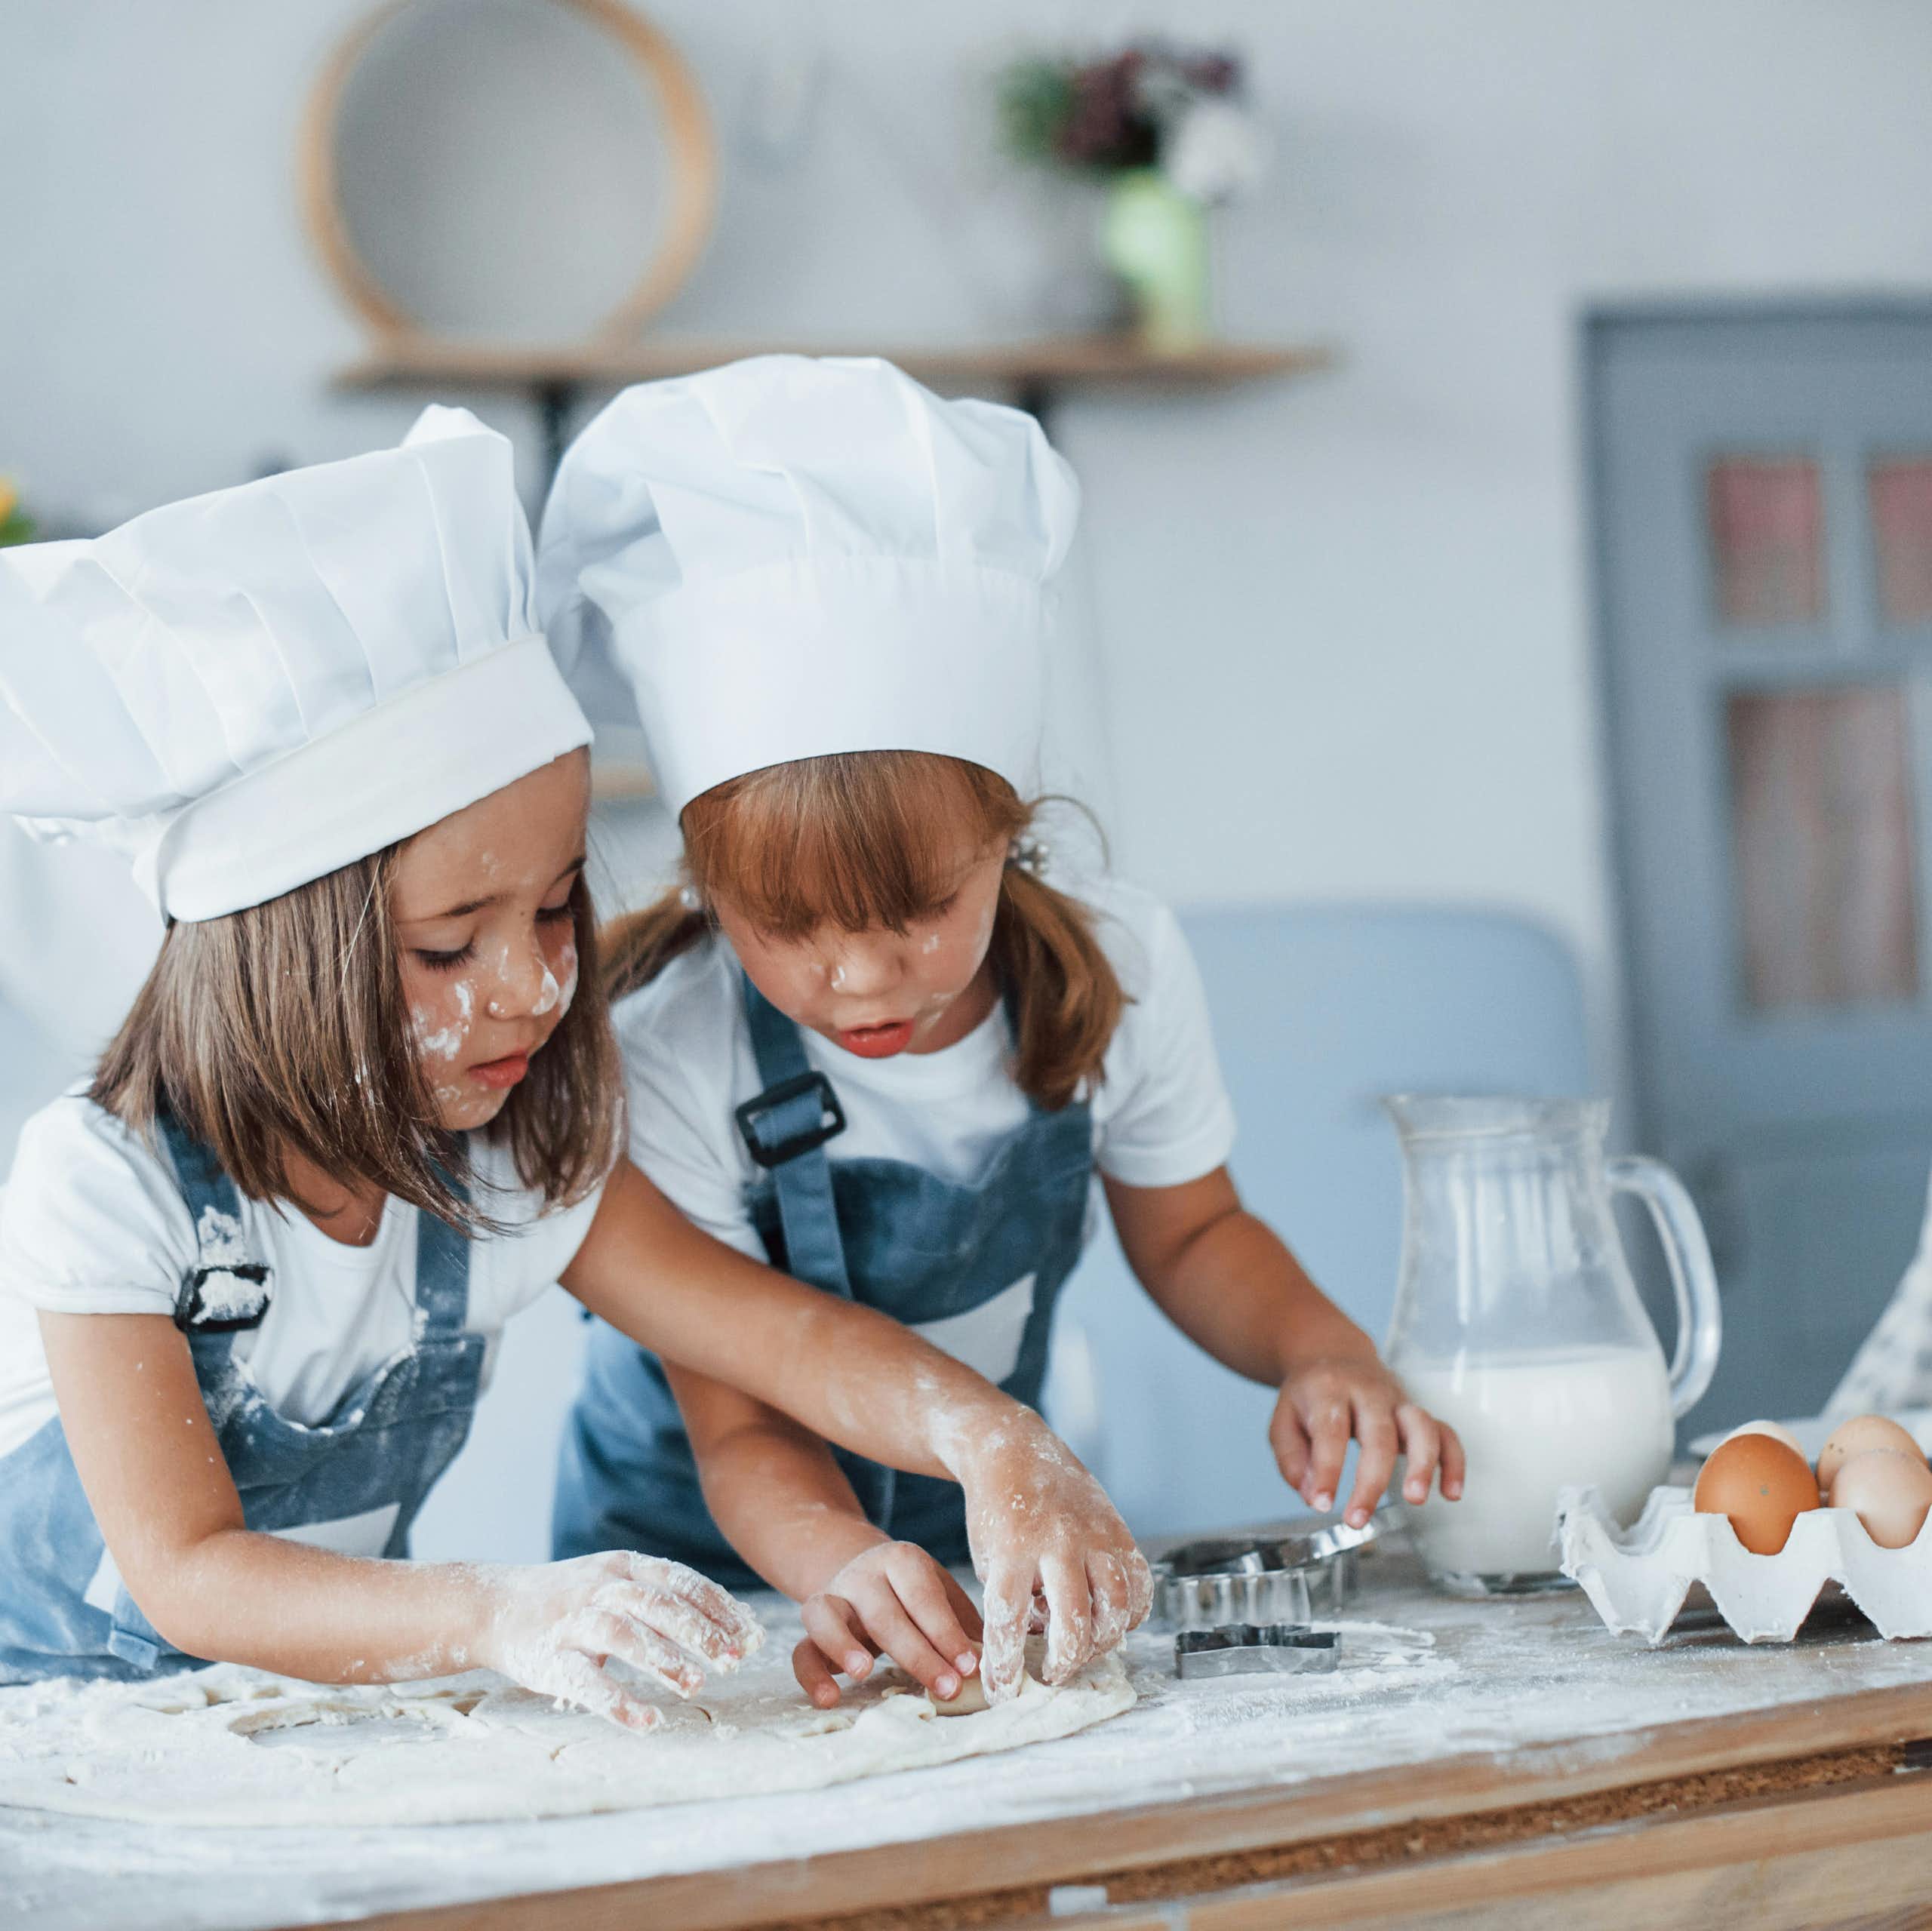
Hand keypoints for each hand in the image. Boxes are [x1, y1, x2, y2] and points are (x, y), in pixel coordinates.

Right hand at [474, 1551, 764, 1731]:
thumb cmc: (570, 1598)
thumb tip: (735, 1628)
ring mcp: (572, 1621)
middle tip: (734, 1660)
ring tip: (696, 1686)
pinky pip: (585, 1681)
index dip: (718, 1606)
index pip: (680, 1580)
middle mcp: (599, 1587)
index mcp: (622, 1567)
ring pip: (623, 1633)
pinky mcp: (549, 1658)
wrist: (491, 1606)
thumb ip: (665, 1599)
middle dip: (700, 1631)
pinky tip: (646, 1720)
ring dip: (663, 1659)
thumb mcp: (615, 1582)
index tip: (750, 1633)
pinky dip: (617, 1701)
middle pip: (658, 1603)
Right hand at [792, 1540, 984, 1707]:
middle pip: (884, 1611)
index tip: (970, 1666)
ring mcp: (832, 1598)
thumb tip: (997, 1664)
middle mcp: (862, 1574)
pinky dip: (811, 1674)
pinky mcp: (809, 1628)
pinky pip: (801, 1648)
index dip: (946, 1631)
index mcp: (902, 1560)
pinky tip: (829, 1698)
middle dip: (918, 1653)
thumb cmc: (915, 1593)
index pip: (924, 1595)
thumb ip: (963, 1625)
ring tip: (865, 1673)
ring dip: (844, 1644)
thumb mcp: (941, 1593)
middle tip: (947, 1687)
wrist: (863, 1571)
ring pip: (827, 1616)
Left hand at [958, 1418, 1151, 1704]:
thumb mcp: (987, 1556)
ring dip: (1102, 1641)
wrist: (1014, 1449)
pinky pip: (1140, 1583)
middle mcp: (1058, 1539)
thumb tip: (1041, 1648)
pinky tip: (1111, 1623)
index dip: (1005, 1665)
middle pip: (1074, 1618)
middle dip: (1064, 1660)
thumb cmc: (995, 1512)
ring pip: (1116, 1604)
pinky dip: (1131, 1613)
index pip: (1008, 1618)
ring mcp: (1094, 1532)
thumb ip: (1011, 1600)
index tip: (1003, 1693)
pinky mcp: (1119, 1530)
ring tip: (1081, 1651)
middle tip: (1050, 1674)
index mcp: (1013, 1546)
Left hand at [1269, 1354, 1464, 1530]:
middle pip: (1378, 1433)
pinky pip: (1445, 1433)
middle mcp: (1368, 1392)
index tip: (1322, 1504)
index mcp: (1329, 1390)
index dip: (1327, 1470)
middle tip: (1358, 1518)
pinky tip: (1451, 1492)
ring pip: (1421, 1426)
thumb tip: (1314, 1496)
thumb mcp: (1283, 1420)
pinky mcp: (1417, 1412)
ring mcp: (1398, 1400)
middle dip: (1371, 1481)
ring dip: (1423, 1464)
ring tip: (1415, 1499)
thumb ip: (1293, 1460)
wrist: (1333, 1354)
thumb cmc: (1310, 1394)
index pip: (1330, 1431)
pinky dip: (1453, 1462)